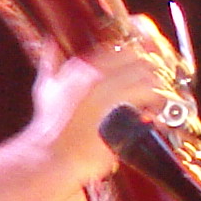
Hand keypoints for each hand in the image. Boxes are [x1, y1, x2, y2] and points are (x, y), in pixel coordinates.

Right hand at [28, 42, 174, 182]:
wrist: (48, 156)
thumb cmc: (47, 128)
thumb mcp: (45, 88)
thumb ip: (50, 62)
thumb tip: (50, 44)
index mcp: (81, 67)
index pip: (120, 50)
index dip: (133, 61)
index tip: (136, 74)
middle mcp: (96, 76)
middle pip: (138, 62)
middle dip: (147, 75)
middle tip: (148, 91)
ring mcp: (110, 94)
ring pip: (148, 80)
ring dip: (154, 92)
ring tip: (152, 106)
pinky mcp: (121, 113)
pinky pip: (150, 103)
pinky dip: (156, 110)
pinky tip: (151, 119)